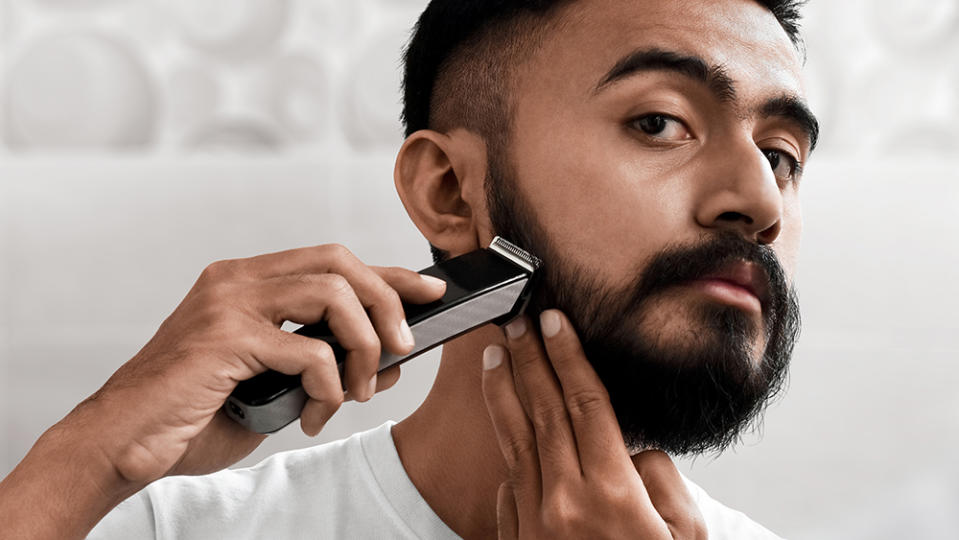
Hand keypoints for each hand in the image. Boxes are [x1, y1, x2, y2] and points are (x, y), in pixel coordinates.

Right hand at [70, 244, 445, 483]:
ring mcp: (228, 303)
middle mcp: (237, 279)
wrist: (124, 443)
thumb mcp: (277, 387)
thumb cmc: (195, 413)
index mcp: (246, 281)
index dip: (388, 273)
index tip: (429, 289)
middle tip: (402, 347)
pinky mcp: (223, 337)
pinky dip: (327, 387)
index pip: (333, 260)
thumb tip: (392, 360)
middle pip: (340, 262)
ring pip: (332, 295)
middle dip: (386, 301)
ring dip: (361, 346)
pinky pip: (309, 351)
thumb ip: (327, 367)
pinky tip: (313, 414)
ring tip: (356, 391)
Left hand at [482, 310, 706, 538]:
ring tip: (493, 356)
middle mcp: (566, 501)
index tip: (554, 322)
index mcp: (613, 492)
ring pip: (514, 442)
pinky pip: (507, 488)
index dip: (568, 356)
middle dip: (529, 359)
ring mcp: (534, 522)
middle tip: (517, 323)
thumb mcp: (686, 533)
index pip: (586, 403)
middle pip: (544, 411)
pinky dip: (507, 457)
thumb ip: (663, 480)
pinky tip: (504, 432)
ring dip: (502, 392)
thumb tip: (635, 455)